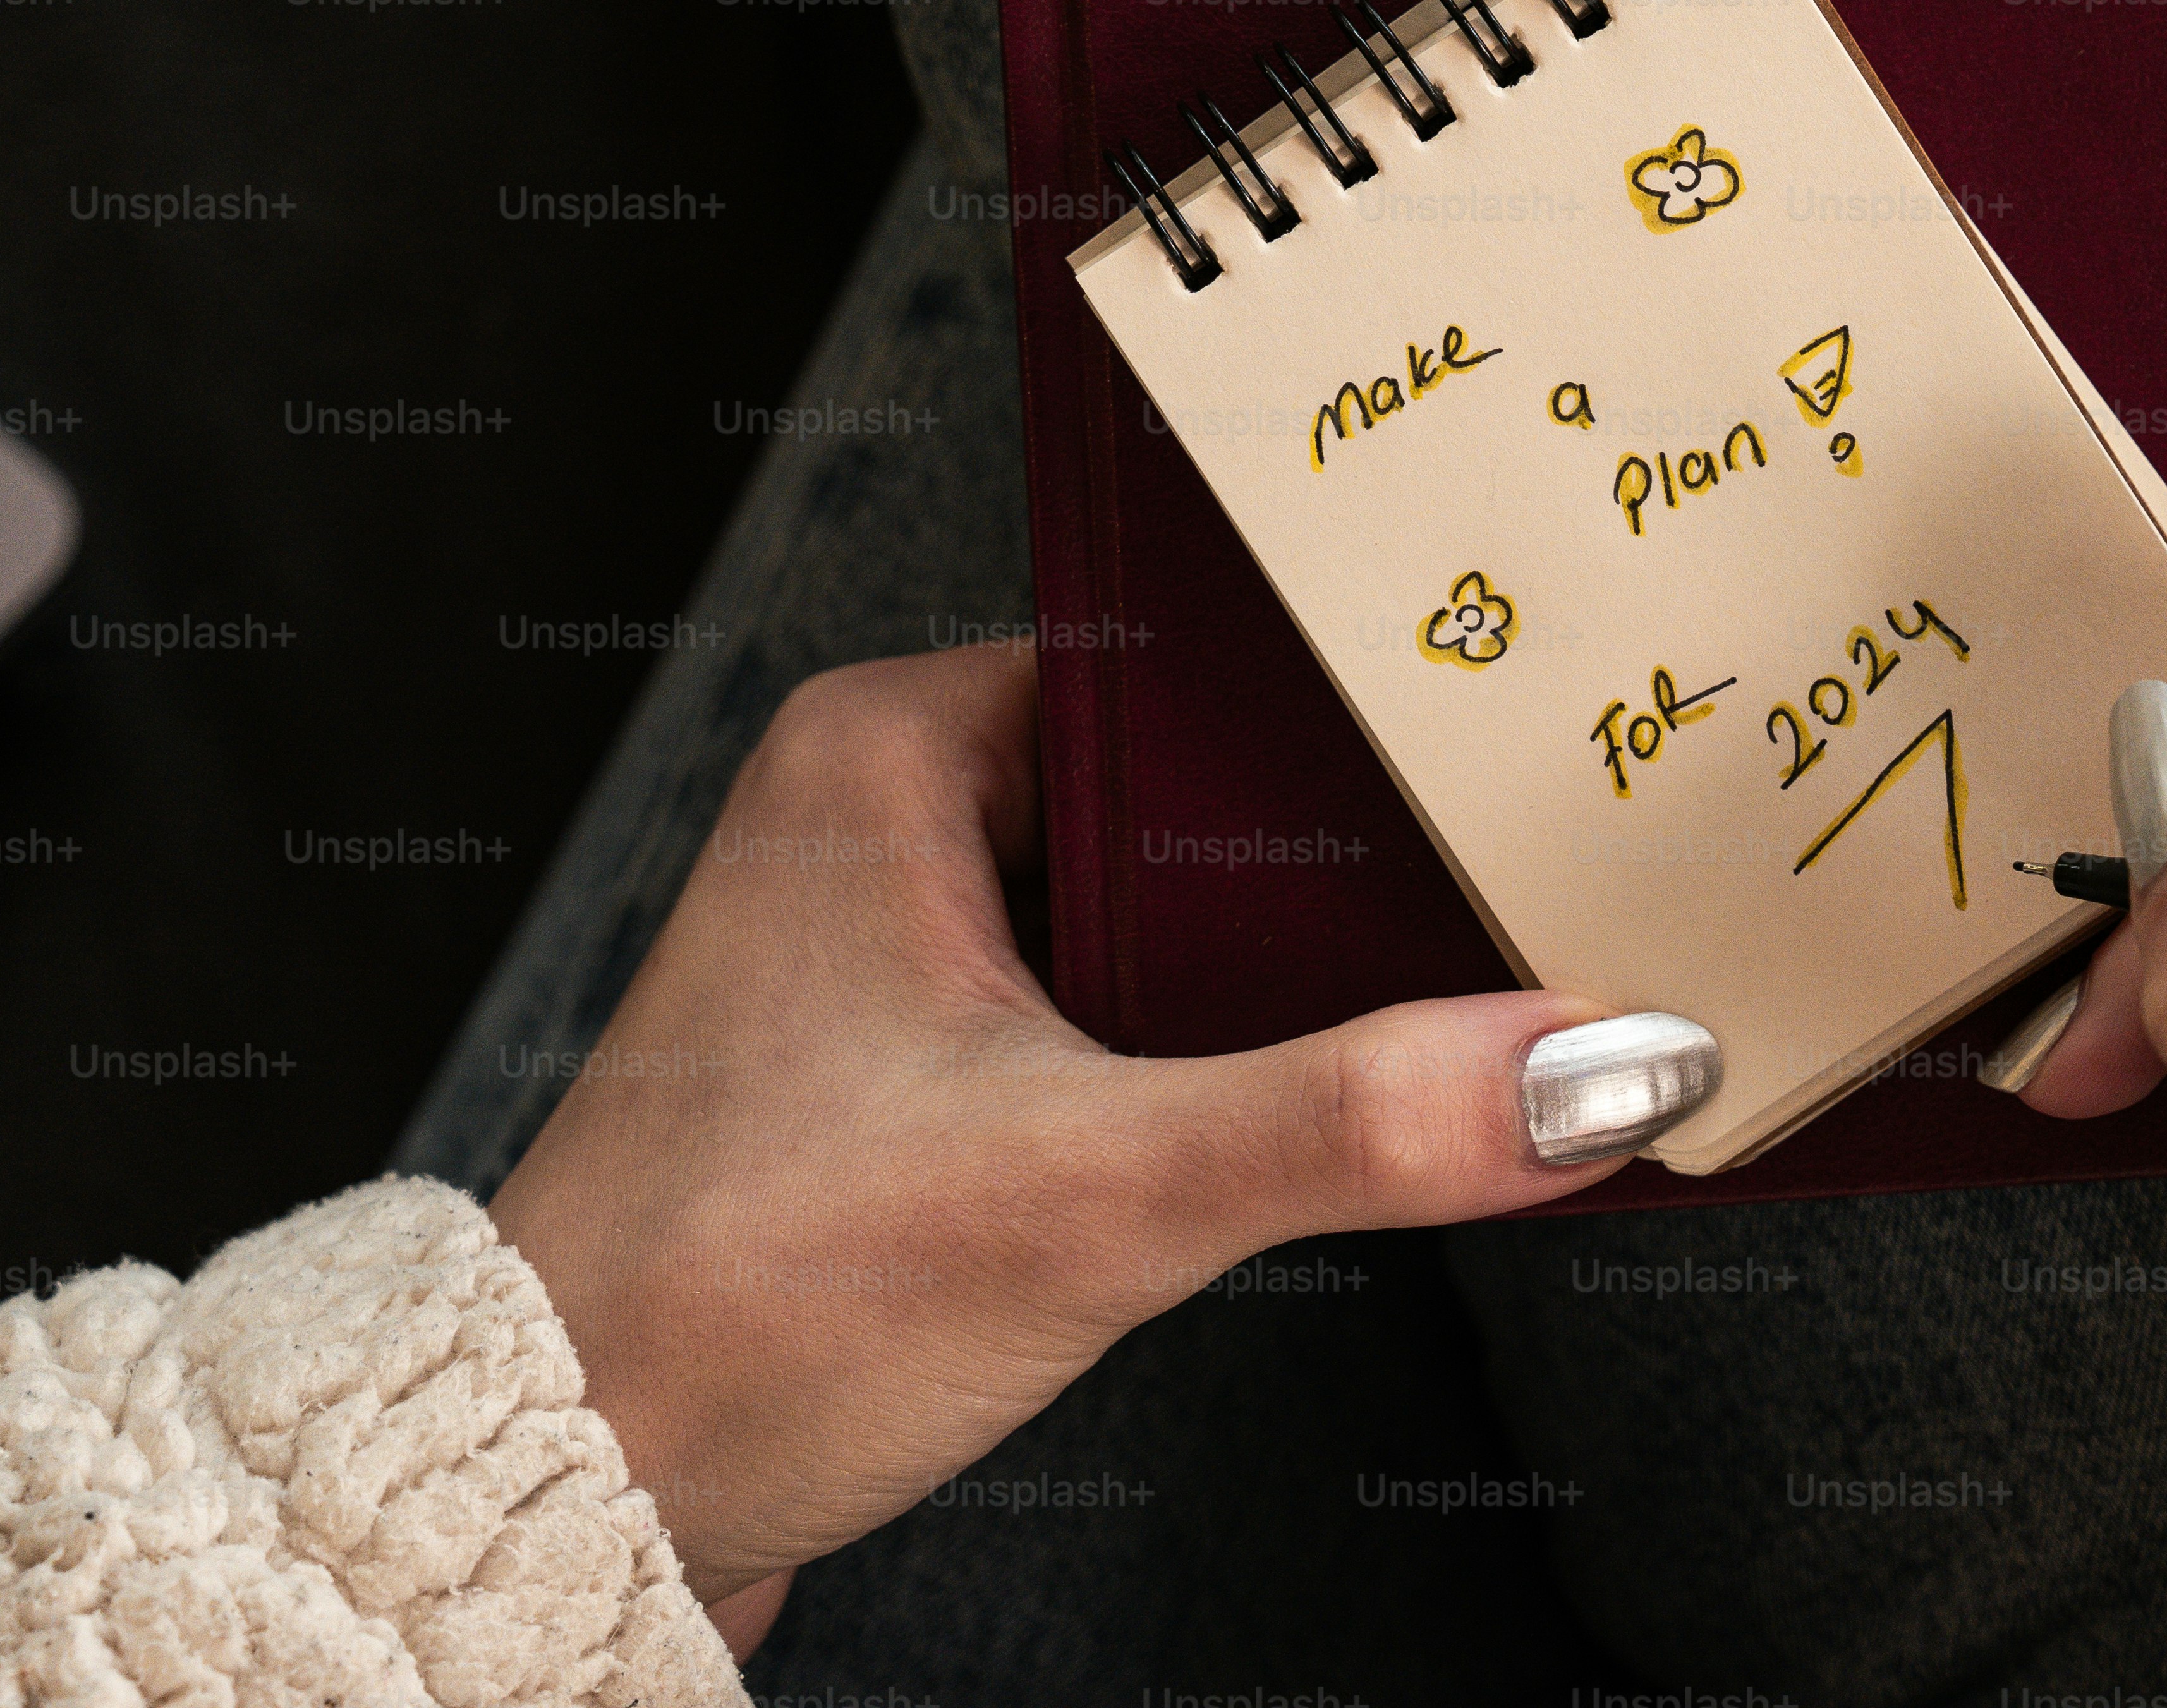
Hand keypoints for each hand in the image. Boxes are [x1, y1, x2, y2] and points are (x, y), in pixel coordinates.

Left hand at [486, 643, 1716, 1650]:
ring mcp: (898, 956)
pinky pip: (1124, 1024)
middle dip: (1347, 864)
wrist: (558, 1501)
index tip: (1511, 739)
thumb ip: (1358, 1120)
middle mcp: (883, 819)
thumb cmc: (734, 1305)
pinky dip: (1223, 1066)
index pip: (1193, 665)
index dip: (1359, 713)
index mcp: (892, 745)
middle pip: (1198, 800)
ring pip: (1170, 923)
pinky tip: (1323, 1112)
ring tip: (1453, 994)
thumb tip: (1608, 1064)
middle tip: (1532, 879)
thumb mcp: (1093, 1190)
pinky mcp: (920, 1084)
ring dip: (1289, 982)